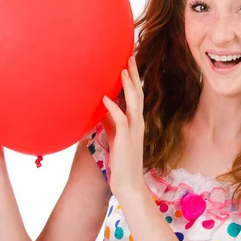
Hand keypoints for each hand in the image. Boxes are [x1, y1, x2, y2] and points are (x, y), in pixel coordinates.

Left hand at [101, 56, 145, 198]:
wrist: (128, 184)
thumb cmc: (121, 161)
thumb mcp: (115, 136)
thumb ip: (111, 121)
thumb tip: (102, 107)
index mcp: (136, 121)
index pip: (137, 94)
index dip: (133, 78)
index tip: (129, 62)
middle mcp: (138, 123)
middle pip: (138, 93)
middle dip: (134, 75)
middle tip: (130, 56)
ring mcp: (134, 131)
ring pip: (134, 103)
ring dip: (128, 86)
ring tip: (122, 70)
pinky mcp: (126, 140)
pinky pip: (121, 120)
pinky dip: (113, 108)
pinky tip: (105, 99)